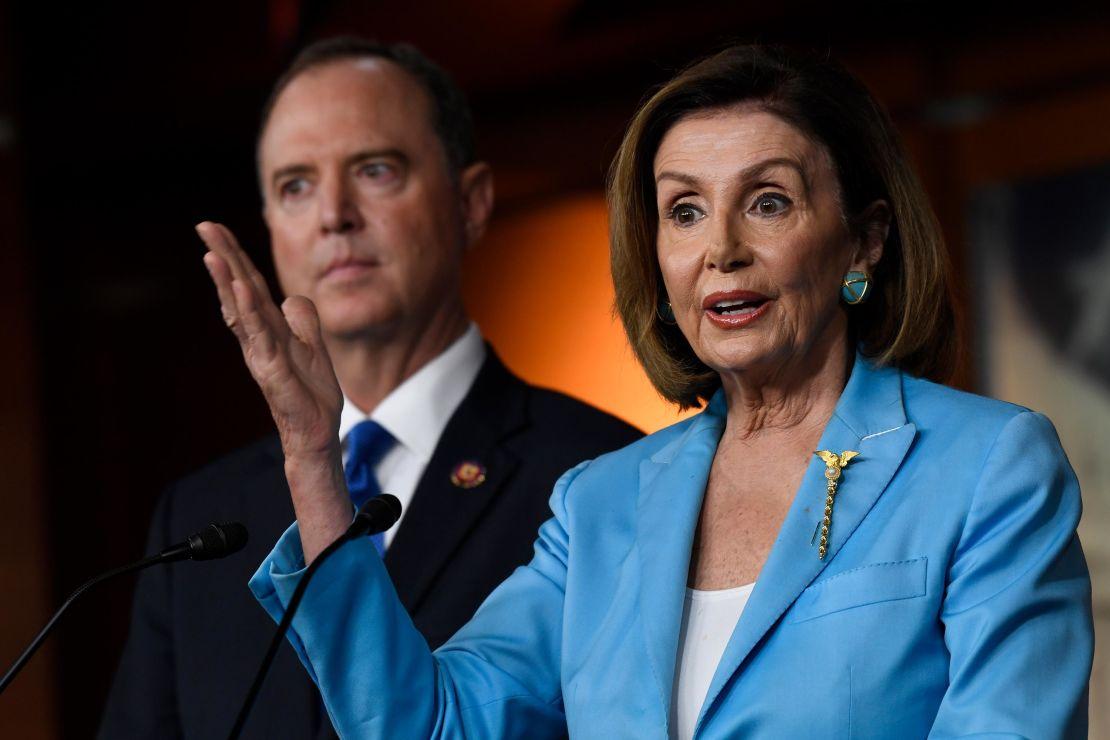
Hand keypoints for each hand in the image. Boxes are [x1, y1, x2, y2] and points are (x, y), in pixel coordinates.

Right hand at [196, 221, 349, 559]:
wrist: (317, 433)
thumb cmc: (310, 395)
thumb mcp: (312, 347)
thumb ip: (303, 321)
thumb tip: (293, 297)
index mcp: (268, 329)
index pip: (248, 285)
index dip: (234, 256)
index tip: (216, 227)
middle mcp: (258, 338)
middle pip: (237, 290)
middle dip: (223, 257)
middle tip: (204, 225)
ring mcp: (262, 354)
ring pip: (241, 310)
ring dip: (228, 280)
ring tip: (213, 252)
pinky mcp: (272, 371)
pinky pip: (259, 337)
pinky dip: (250, 313)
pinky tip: (240, 291)